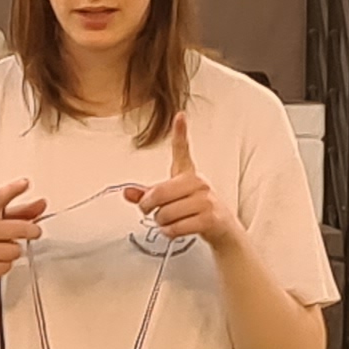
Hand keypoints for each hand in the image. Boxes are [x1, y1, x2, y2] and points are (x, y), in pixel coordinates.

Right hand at [0, 178, 45, 283]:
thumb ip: (18, 211)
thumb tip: (41, 204)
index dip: (13, 190)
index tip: (24, 184)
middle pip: (19, 229)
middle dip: (31, 230)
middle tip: (33, 231)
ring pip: (15, 250)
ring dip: (12, 250)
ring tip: (0, 248)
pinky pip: (6, 267)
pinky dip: (3, 265)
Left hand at [133, 119, 241, 251]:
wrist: (222, 229)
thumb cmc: (194, 211)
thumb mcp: (170, 201)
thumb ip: (146, 196)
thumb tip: (126, 192)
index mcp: (187, 175)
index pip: (182, 151)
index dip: (181, 133)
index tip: (180, 116)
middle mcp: (198, 183)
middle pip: (159, 193)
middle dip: (147, 206)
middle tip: (149, 211)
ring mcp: (206, 200)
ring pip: (165, 213)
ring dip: (161, 223)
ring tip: (169, 222)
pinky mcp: (209, 218)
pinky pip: (176, 227)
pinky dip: (169, 232)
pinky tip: (174, 230)